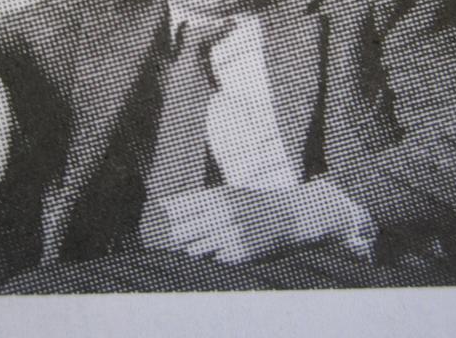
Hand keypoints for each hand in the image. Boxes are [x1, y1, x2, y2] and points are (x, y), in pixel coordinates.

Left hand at [141, 180, 376, 263]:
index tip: (171, 221)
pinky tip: (230, 247)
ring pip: (193, 249)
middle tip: (190, 235)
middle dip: (181, 236)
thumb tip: (163, 205)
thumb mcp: (228, 194)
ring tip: (215, 240)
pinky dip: (217, 256)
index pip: (176, 209)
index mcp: (217, 196)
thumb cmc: (255, 204)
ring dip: (198, 247)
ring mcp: (230, 236)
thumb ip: (198, 201)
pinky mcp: (239, 255)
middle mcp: (221, 215)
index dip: (171, 217)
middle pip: (179, 232)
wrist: (292, 217)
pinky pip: (213, 260)